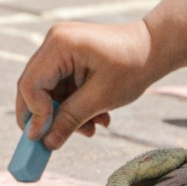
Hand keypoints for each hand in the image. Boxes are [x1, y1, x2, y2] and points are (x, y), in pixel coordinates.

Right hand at [14, 19, 155, 146]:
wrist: (155, 48)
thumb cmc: (133, 67)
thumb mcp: (101, 98)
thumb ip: (70, 119)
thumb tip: (47, 143)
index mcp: (59, 45)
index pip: (31, 85)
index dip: (34, 115)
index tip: (44, 139)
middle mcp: (54, 42)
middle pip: (34, 88)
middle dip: (48, 117)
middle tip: (54, 141)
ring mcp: (60, 49)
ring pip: (48, 91)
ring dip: (67, 114)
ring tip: (93, 128)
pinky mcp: (68, 57)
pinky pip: (61, 87)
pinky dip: (75, 105)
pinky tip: (97, 117)